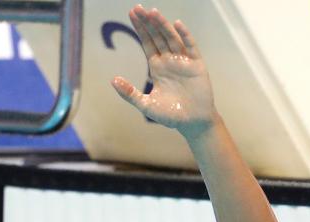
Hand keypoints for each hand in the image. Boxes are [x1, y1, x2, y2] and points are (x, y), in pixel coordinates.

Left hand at [112, 5, 217, 137]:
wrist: (192, 123)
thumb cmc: (170, 115)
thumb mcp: (146, 105)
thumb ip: (130, 93)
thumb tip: (113, 80)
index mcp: (157, 67)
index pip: (147, 43)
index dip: (140, 28)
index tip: (132, 14)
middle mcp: (170, 61)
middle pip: (157, 37)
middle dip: (148, 23)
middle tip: (138, 8)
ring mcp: (183, 62)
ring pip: (172, 39)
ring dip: (163, 25)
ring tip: (153, 12)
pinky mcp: (197, 65)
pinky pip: (190, 47)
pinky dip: (185, 36)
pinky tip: (177, 24)